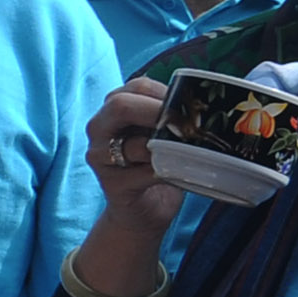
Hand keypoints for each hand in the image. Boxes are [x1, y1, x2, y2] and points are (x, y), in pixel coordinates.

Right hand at [83, 81, 189, 236]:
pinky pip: (143, 173)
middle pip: (120, 106)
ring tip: (188, 150)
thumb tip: (198, 103)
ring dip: (166, 147)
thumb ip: (167, 115)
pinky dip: (166, 172)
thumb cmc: (154, 164)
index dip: (166, 92)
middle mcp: (98, 129)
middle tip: (188, 123)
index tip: (190, 105)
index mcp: (112, 109)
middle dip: (158, 112)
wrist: (142, 210)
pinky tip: (179, 173)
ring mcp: (100, 158)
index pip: (137, 86)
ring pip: (133, 144)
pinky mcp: (111, 185)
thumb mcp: (159, 133)